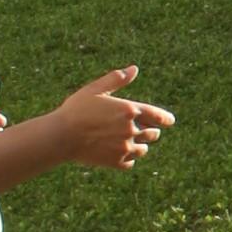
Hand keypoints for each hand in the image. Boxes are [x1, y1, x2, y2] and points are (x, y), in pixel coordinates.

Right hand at [53, 67, 172, 170]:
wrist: (61, 136)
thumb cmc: (76, 109)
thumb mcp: (95, 89)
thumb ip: (116, 79)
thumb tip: (134, 69)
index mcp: (130, 110)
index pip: (158, 116)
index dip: (166, 119)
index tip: (170, 121)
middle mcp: (131, 130)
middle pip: (152, 134)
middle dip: (150, 131)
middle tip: (145, 130)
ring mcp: (125, 148)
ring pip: (143, 149)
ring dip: (139, 145)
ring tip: (128, 141)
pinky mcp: (116, 162)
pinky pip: (130, 162)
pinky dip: (126, 158)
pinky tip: (117, 153)